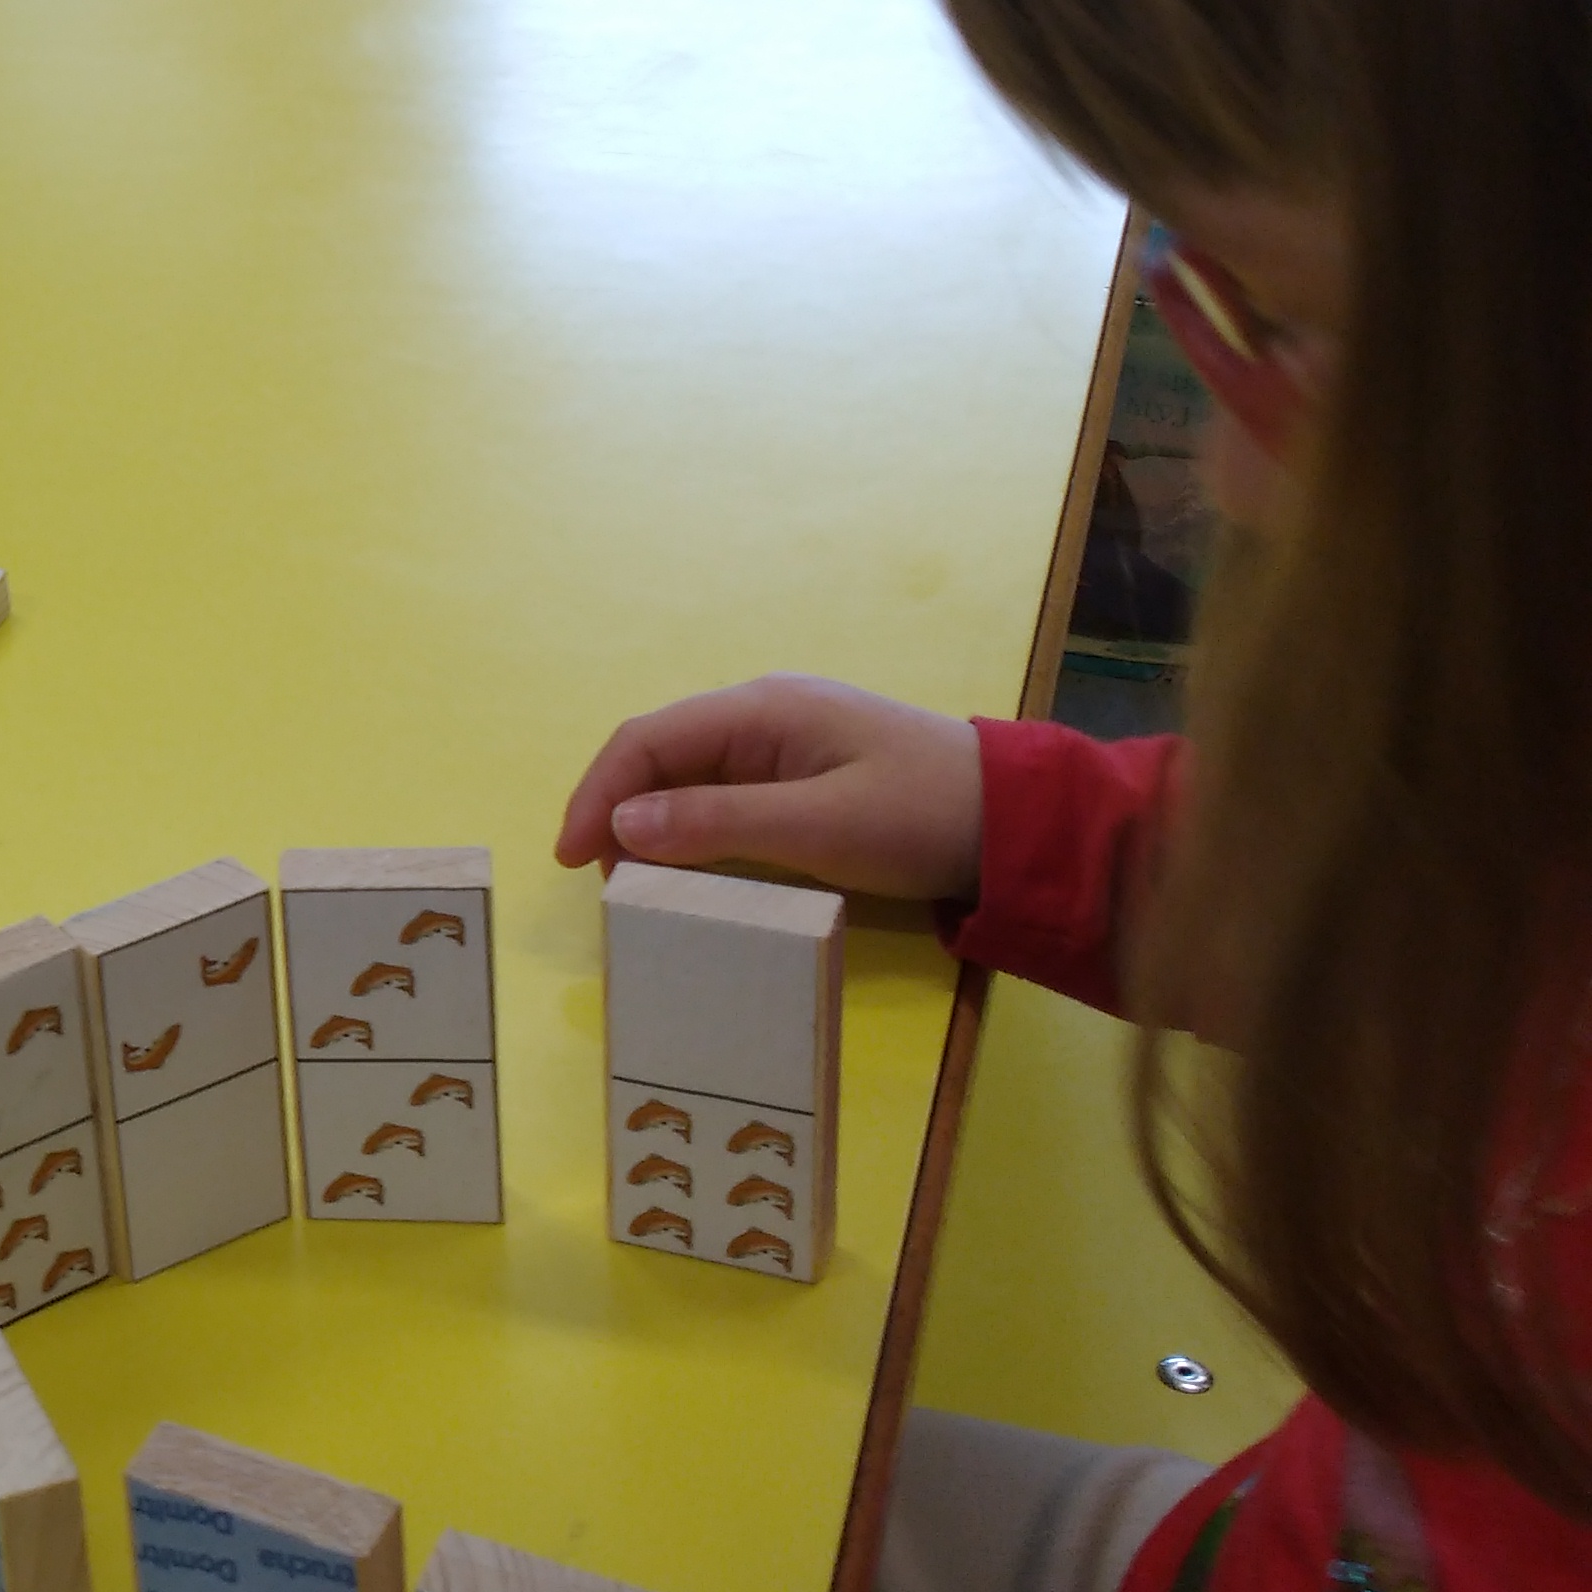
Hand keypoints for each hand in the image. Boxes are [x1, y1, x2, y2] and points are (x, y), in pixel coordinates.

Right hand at [551, 674, 984, 901]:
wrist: (1021, 821)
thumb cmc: (923, 816)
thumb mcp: (819, 828)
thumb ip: (717, 824)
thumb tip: (620, 825)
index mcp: (762, 709)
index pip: (648, 740)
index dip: (597, 794)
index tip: (570, 858)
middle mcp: (764, 712)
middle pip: (661, 754)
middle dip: (618, 811)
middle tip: (603, 882)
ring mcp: (786, 740)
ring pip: (690, 776)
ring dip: (653, 824)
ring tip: (637, 882)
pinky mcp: (806, 772)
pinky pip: (726, 793)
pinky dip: (694, 830)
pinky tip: (692, 867)